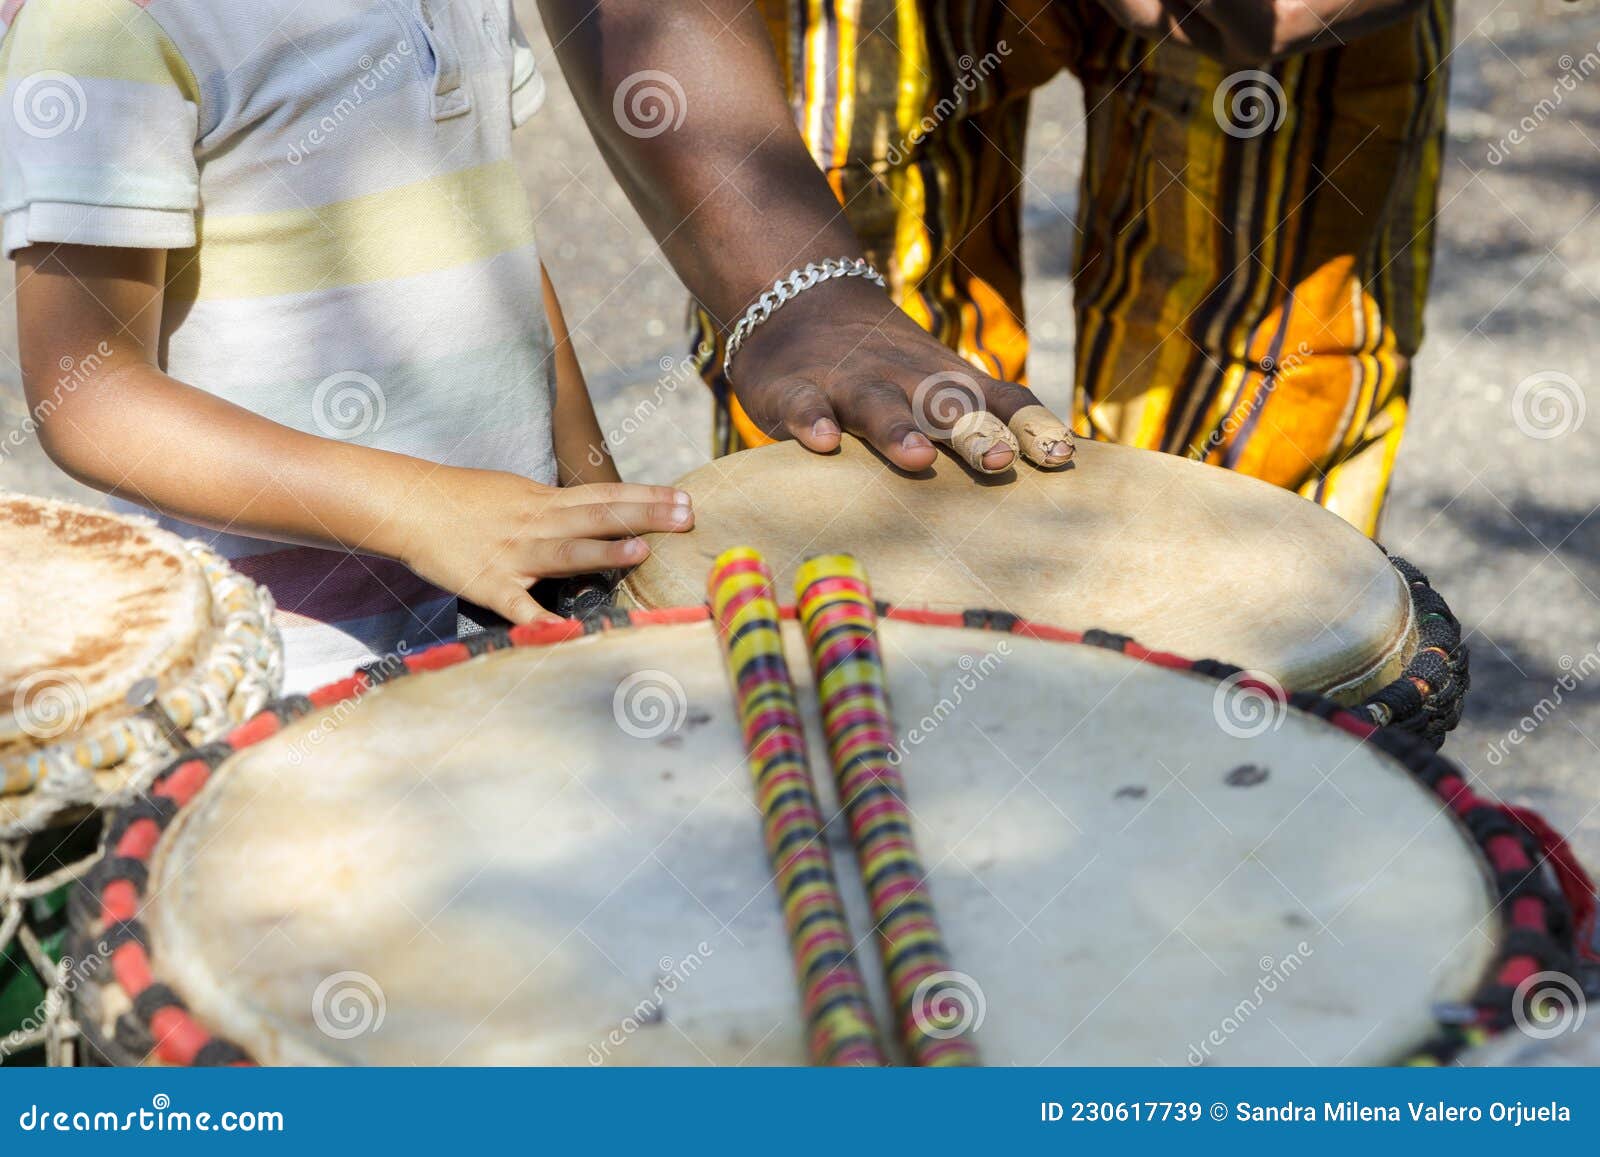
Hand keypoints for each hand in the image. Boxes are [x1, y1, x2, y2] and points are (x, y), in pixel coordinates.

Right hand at [397, 468, 692, 623]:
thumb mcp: (517, 494)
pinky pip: (518, 607)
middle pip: (597, 517)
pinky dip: (538, 621)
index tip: (685, 498)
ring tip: (643, 551)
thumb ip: (557, 508)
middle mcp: (536, 524)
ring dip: (604, 552)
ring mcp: (514, 555)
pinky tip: (563, 633)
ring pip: (565, 552)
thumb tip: (595, 515)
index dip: (646, 497)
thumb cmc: (464, 500)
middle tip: (688, 515)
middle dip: (645, 516)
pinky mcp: (489, 586)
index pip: (605, 496)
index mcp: (544, 502)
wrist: (409, 505)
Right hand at [728, 278, 1072, 473]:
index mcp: (946, 381)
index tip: (1060, 457)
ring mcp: (850, 382)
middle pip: (945, 406)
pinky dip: (811, 422)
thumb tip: (1059, 461)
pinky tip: (821, 443)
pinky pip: (804, 405)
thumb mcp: (937, 380)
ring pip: (878, 407)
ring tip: (919, 458)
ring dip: (899, 431)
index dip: (1030, 425)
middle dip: (975, 433)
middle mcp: (905, 380)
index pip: (1001, 400)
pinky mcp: (794, 390)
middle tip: (1000, 461)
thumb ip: (983, 414)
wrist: (799, 298)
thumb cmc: (883, 364)